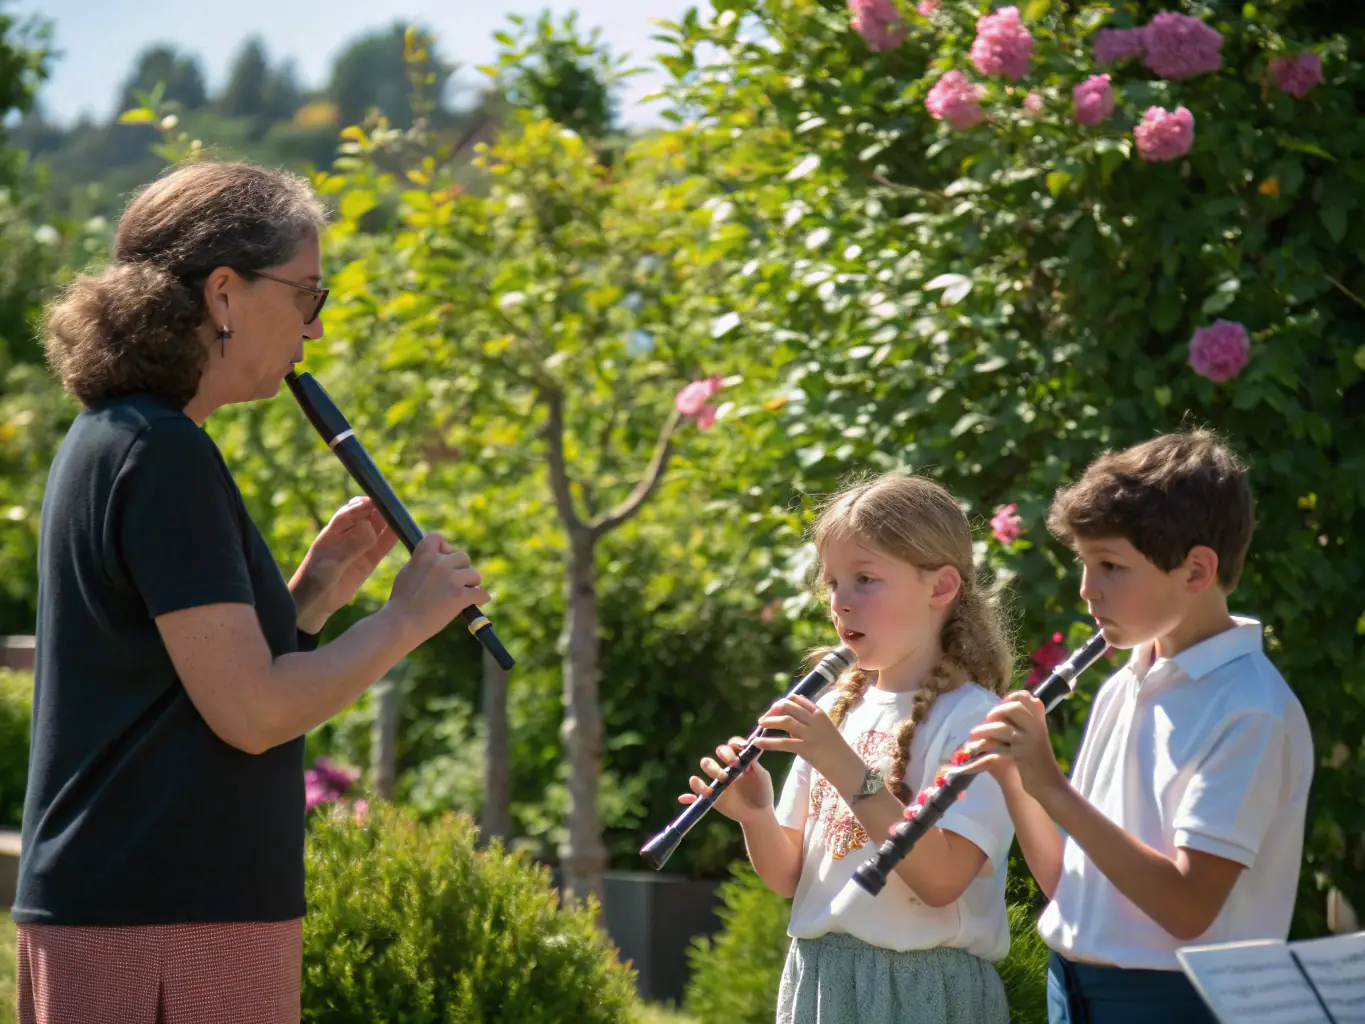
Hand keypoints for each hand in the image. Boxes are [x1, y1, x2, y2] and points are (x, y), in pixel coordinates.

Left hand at [290, 497, 398, 632]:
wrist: (314, 603)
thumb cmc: (315, 580)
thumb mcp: (333, 563)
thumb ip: (351, 546)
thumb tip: (370, 528)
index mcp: (333, 531)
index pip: (350, 511)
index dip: (364, 504)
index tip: (378, 500)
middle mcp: (348, 535)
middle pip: (367, 515)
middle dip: (380, 509)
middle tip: (395, 508)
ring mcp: (359, 546)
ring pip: (378, 528)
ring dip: (389, 521)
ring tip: (403, 517)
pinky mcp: (368, 559)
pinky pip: (383, 544)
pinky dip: (393, 536)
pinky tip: (404, 531)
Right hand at [384, 531, 490, 644]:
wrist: (401, 624)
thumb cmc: (402, 602)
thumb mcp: (407, 572)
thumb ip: (423, 561)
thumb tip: (438, 556)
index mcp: (423, 555)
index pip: (438, 538)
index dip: (444, 548)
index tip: (444, 559)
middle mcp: (439, 563)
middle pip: (463, 557)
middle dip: (461, 569)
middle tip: (455, 583)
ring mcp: (451, 578)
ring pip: (474, 575)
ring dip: (470, 584)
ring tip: (461, 595)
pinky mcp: (460, 596)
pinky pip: (481, 593)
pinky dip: (481, 598)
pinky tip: (476, 602)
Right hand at [680, 737, 773, 823]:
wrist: (758, 814)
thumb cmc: (763, 793)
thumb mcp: (763, 778)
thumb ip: (756, 766)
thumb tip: (749, 753)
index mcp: (740, 760)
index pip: (732, 745)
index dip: (734, 744)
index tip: (741, 750)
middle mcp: (727, 767)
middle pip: (718, 750)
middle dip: (724, 754)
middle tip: (733, 767)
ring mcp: (718, 781)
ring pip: (706, 766)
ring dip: (711, 769)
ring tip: (722, 780)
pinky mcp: (712, 796)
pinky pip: (696, 794)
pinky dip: (689, 796)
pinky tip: (685, 798)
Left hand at [753, 695, 862, 796]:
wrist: (846, 767)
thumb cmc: (835, 750)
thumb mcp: (825, 729)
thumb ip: (809, 721)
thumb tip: (789, 714)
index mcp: (820, 713)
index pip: (797, 700)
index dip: (782, 702)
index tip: (773, 708)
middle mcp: (815, 720)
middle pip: (789, 707)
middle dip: (773, 710)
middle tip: (763, 718)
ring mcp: (811, 734)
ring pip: (785, 721)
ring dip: (770, 721)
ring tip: (760, 725)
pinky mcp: (806, 748)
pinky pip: (783, 743)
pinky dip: (768, 742)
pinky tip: (757, 743)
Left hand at [962, 691, 1066, 801]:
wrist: (1049, 786)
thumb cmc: (1035, 762)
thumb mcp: (1031, 739)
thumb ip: (1019, 725)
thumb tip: (994, 713)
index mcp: (1039, 721)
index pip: (1026, 697)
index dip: (1010, 697)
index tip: (1000, 706)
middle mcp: (1037, 727)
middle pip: (1013, 707)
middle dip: (996, 712)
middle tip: (987, 721)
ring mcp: (1030, 740)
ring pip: (1003, 728)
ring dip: (984, 730)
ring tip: (973, 734)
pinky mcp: (1023, 755)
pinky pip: (1000, 747)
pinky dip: (985, 747)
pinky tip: (976, 750)